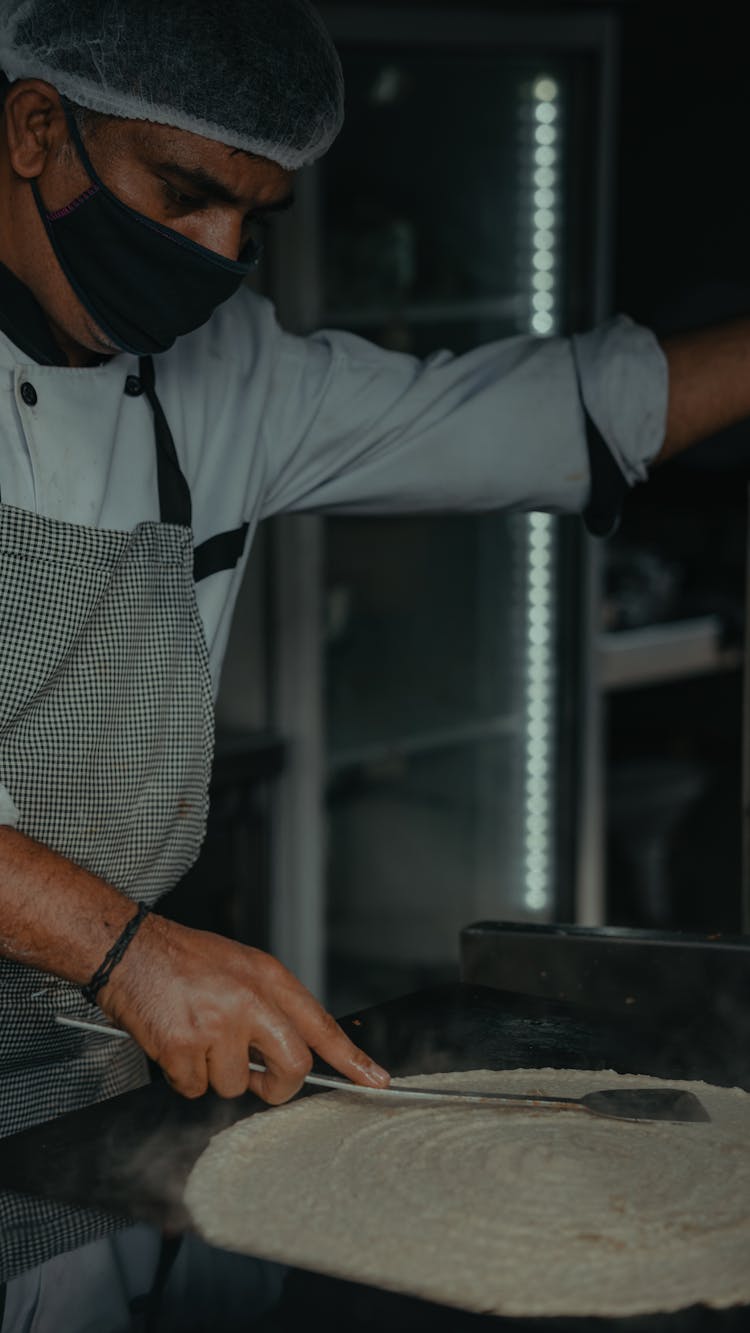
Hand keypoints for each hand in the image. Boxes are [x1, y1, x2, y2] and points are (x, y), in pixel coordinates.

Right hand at [98, 914, 389, 1103]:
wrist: (126, 949)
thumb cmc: (181, 958)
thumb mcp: (239, 967)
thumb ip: (269, 1004)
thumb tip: (291, 1049)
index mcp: (267, 977)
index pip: (320, 1024)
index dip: (351, 1058)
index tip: (375, 1081)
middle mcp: (249, 1001)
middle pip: (292, 1066)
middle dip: (277, 1085)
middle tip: (260, 1079)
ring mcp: (217, 1025)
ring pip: (234, 1085)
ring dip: (214, 1073)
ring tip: (194, 1034)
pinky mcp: (183, 1048)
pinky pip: (194, 1088)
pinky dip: (183, 1075)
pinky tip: (173, 1042)